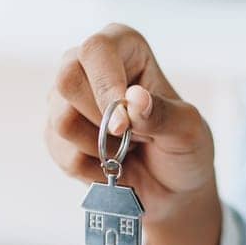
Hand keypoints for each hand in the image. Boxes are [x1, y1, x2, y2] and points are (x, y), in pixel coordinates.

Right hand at [46, 24, 223, 244]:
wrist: (174, 197)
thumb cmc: (187, 155)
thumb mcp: (191, 134)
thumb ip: (162, 116)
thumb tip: (136, 101)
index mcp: (124, 47)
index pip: (98, 48)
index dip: (109, 85)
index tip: (131, 118)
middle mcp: (88, 64)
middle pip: (64, 77)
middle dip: (100, 121)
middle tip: (128, 141)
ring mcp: (65, 101)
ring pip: (57, 120)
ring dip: (97, 150)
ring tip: (123, 158)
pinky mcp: (54, 137)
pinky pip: (56, 153)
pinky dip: (87, 171)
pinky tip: (109, 172)